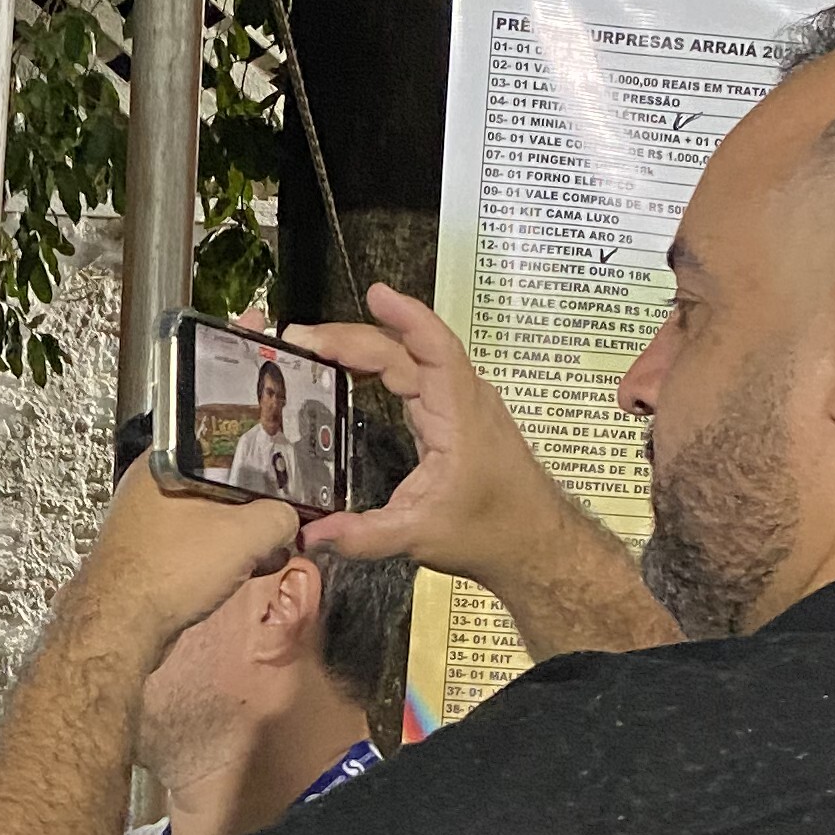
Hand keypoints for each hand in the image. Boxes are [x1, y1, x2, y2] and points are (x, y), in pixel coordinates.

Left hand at [63, 451, 300, 663]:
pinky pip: (196, 547)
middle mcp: (150, 487)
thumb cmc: (170, 570)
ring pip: (208, 519)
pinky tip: (244, 571)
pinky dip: (221, 556)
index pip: (221, 442)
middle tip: (281, 518)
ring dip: (241, 535)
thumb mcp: (245, 534)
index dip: (258, 458)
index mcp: (163, 461)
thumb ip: (280, 517)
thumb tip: (290, 521)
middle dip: (254, 505)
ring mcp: (147, 524)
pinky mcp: (150, 557)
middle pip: (218, 485)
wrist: (122, 629)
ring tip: (269, 549)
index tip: (284, 475)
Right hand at [282, 284, 561, 582]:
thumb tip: (311, 535)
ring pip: (410, 360)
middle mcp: (461, 400)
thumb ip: (364, 535)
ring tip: (317, 347)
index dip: (404, 317)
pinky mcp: (452, 418)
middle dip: (354, 338)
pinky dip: (383, 367)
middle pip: (407, 350)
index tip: (375, 294)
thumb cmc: (492, 531)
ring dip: (366, 348)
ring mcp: (458, 406)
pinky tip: (354, 370)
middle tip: (302, 338)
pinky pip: (416, 377)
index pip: (433, 348)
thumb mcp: (421, 536)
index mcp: (459, 415)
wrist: (532, 541)